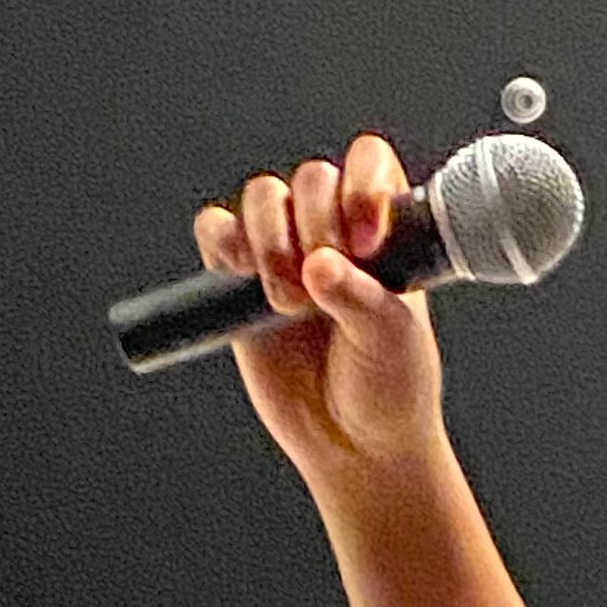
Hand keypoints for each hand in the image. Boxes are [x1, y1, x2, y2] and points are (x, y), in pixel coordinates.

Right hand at [193, 132, 446, 499]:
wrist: (352, 444)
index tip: (365, 239)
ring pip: (262, 196)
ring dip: (271, 239)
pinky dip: (222, 240)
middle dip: (315, 225)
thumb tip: (321, 264)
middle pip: (311, 177)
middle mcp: (335, 230)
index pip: (369, 162)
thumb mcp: (391, 342)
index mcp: (387, 230)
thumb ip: (361, 299)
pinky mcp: (238, 280)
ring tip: (290, 302)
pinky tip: (241, 274)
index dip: (361, 185)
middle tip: (325, 284)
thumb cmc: (391, 385)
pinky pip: (215, 231)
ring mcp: (286, 251)